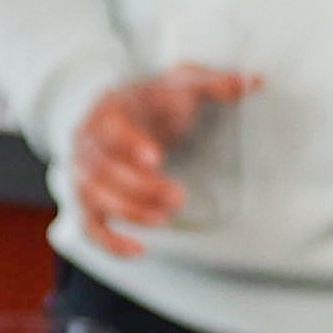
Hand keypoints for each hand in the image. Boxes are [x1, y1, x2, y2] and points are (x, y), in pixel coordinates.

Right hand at [64, 63, 259, 257]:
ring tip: (165, 219)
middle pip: (101, 170)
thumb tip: (249, 83)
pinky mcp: (88, 200)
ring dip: (129, 212)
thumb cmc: (155, 99)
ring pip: (94, 198)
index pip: (108, 128)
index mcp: (108, 110)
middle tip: (177, 197)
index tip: (155, 158)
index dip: (128, 144)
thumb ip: (214, 82)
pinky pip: (89, 227)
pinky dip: (109, 242)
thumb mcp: (183, 82)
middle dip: (139, 188)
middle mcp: (87, 143)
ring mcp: (84, 173)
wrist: (126, 112)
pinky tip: (138, 250)